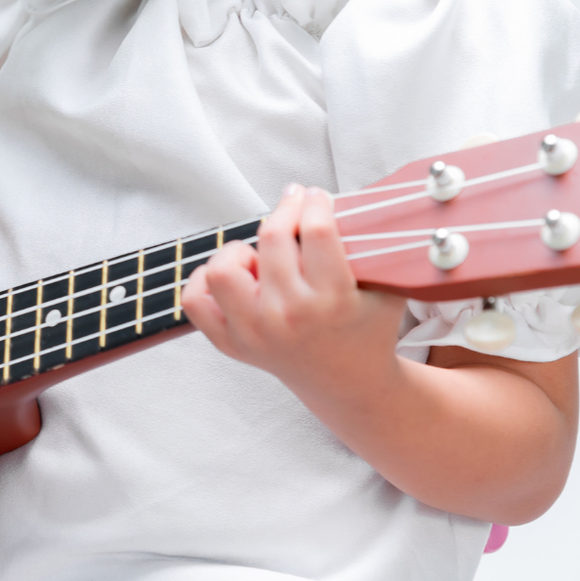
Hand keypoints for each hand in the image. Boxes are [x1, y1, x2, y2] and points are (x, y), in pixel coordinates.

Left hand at [182, 185, 403, 405]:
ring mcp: (254, 333)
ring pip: (223, 268)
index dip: (315, 202)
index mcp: (332, 301)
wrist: (349, 384)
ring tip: (263, 259)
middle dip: (285, 211)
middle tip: (294, 206)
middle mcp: (288, 317)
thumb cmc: (366, 327)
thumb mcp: (384, 286)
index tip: (315, 196)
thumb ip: (368, 243)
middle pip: (272, 238)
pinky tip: (238, 277)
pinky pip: (195, 300)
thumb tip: (336, 196)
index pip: (316, 230)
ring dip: (242, 251)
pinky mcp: (231, 344)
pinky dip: (206, 281)